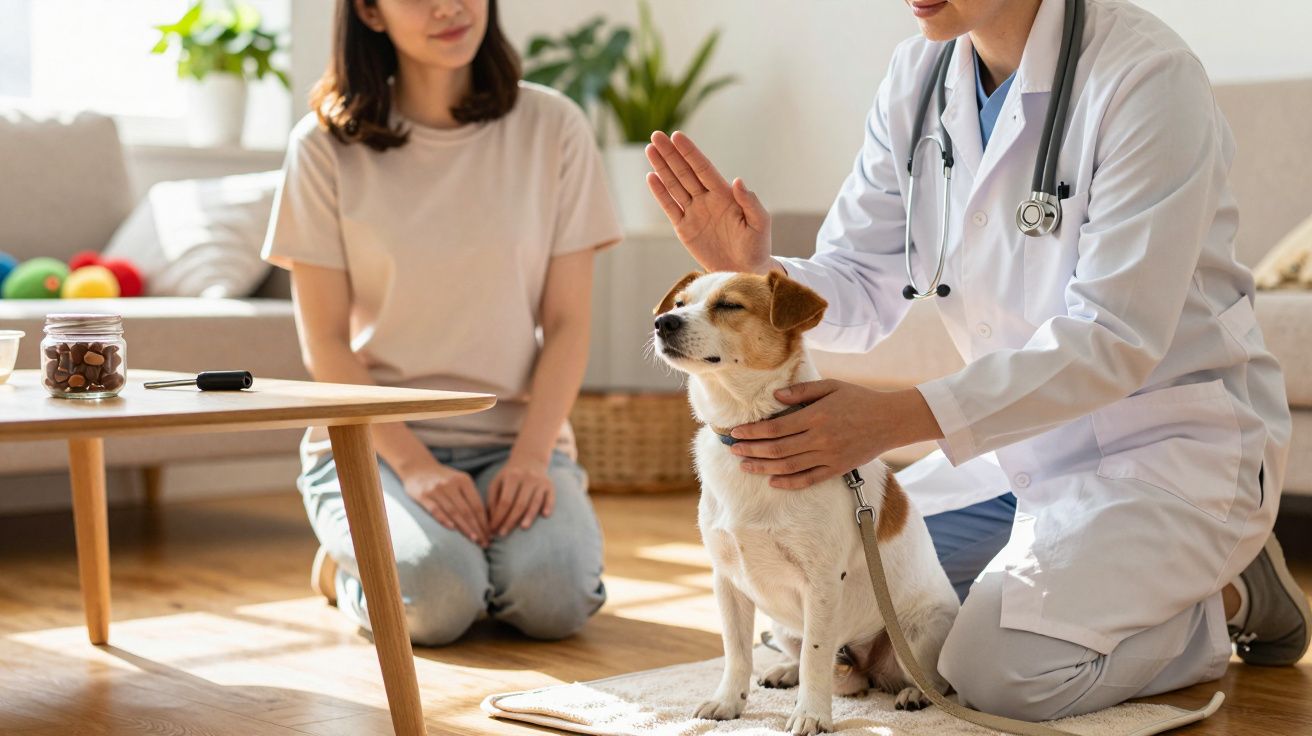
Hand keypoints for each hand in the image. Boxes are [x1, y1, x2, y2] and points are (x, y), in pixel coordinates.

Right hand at [398, 459, 489, 546]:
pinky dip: (444, 519)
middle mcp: (451, 484)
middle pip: (467, 510)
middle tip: (485, 542)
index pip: (477, 505)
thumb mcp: (459, 481)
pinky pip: (435, 510)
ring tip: (474, 540)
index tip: (489, 535)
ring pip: (453, 512)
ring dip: (465, 528)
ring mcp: (436, 489)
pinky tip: (452, 529)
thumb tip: (484, 521)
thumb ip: (470, 497)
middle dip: (478, 528)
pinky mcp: (423, 495)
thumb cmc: (443, 479)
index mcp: (464, 480)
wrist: (418, 468)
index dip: (484, 522)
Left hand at [487, 455, 555, 537]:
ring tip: (522, 528)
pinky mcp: (550, 485)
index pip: (505, 501)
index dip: (499, 517)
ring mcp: (540, 481)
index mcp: (512, 476)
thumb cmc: (509, 476)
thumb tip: (490, 522)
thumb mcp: (497, 483)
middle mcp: (527, 478)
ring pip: (535, 502)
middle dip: (511, 521)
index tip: (492, 529)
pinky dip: (548, 506)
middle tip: (503, 534)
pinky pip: (550, 497)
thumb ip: (493, 500)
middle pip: (519, 504)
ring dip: (529, 516)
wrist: (529, 460)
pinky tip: (545, 515)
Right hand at [645, 131, 777, 274]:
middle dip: (670, 154)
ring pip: (675, 185)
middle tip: (656, 136)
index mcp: (725, 195)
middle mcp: (707, 199)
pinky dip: (660, 193)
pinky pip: (670, 207)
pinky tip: (651, 177)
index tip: (677, 136)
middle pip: (685, 172)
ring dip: (662, 168)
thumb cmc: (757, 246)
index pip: (703, 168)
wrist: (744, 271)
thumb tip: (738, 181)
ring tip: (651, 150)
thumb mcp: (760, 224)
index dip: (690, 153)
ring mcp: (694, 212)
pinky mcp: (685, 228)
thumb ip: (750, 203)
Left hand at [727, 381, 943, 489]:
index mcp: (816, 416)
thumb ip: (802, 390)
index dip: (752, 432)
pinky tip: (772, 482)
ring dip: (763, 468)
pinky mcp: (837, 469)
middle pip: (777, 449)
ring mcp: (829, 456)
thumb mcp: (831, 386)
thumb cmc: (859, 399)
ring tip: (745, 466)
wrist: (891, 421)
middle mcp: (820, 439)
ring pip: (789, 467)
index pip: (775, 428)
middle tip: (733, 450)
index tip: (736, 432)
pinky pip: (809, 480)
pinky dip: (789, 483)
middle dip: (751, 450)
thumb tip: (775, 397)